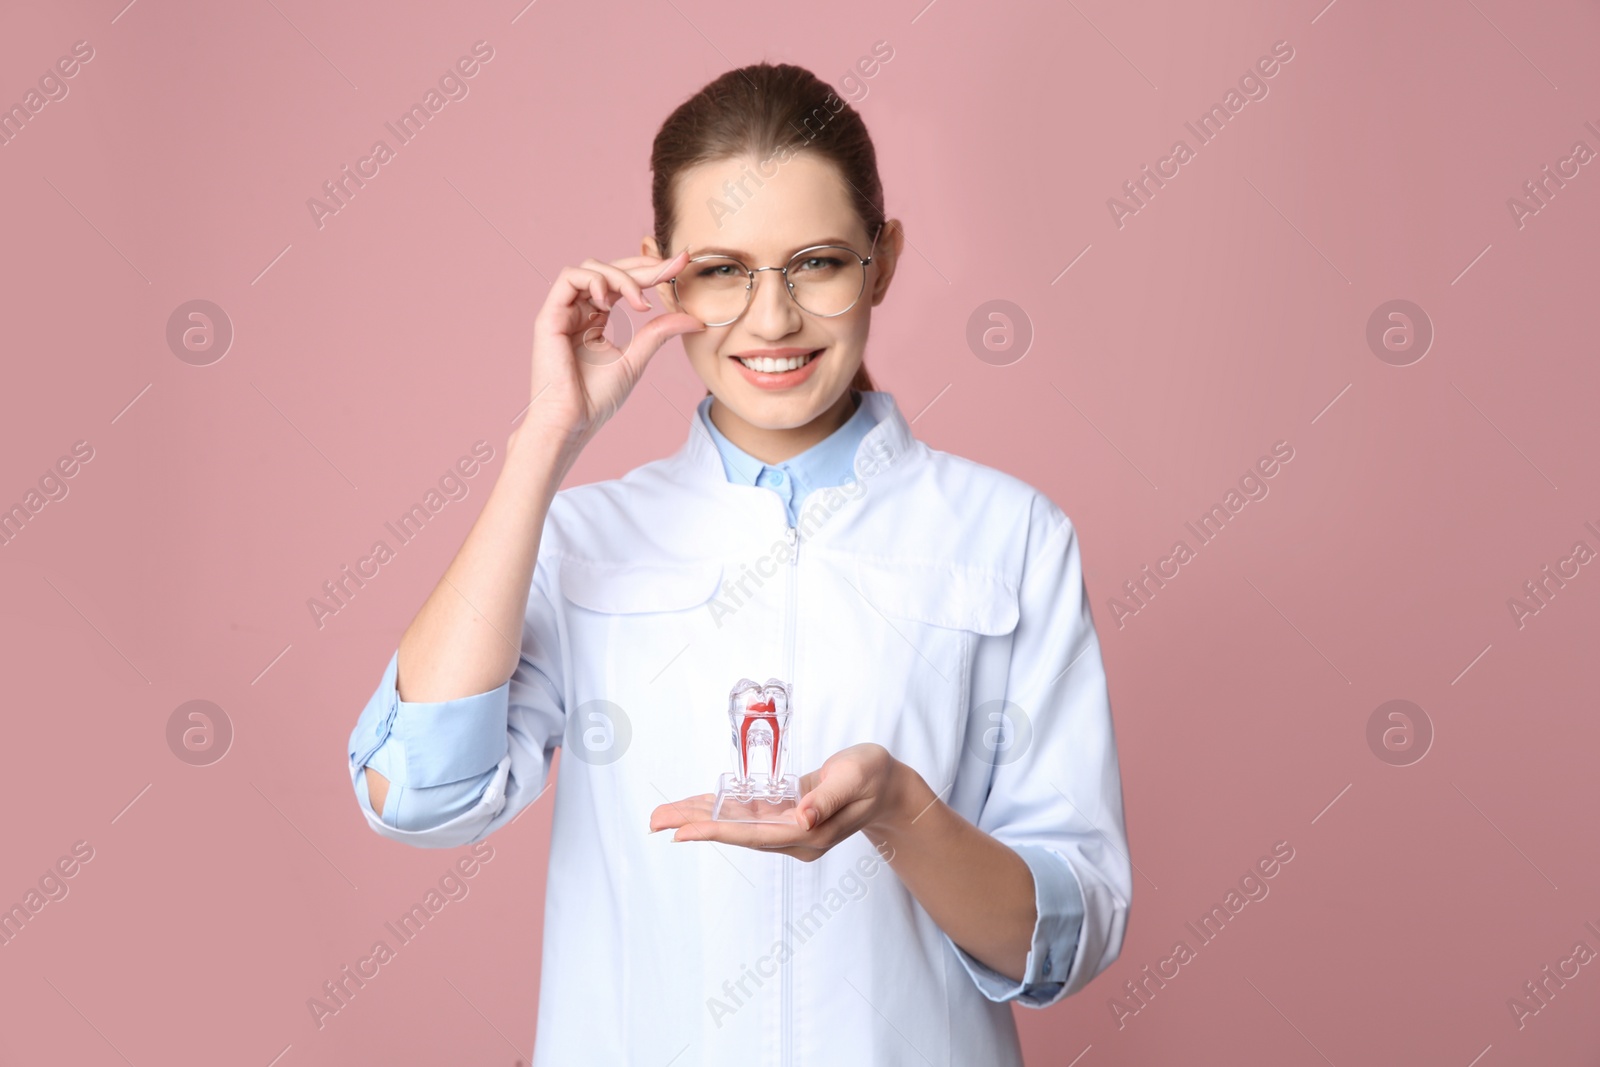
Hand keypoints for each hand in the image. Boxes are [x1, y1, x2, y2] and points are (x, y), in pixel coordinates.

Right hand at [516, 249, 704, 453]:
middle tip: (673, 266)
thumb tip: (695, 319)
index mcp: (595, 319)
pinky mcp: (550, 315)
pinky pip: (569, 277)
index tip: (681, 264)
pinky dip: (594, 281)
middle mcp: (578, 311)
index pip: (624, 284)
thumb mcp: (636, 358)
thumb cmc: (596, 398)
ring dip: (621, 277)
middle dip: (644, 266)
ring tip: (641, 303)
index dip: (652, 271)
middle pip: (610, 270)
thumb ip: (659, 333)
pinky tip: (611, 302)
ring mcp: (563, 311)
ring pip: (591, 268)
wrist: (571, 421)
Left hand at [648, 743, 911, 861]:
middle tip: (655, 822)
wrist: (886, 786)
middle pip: (738, 834)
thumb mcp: (855, 777)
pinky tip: (695, 808)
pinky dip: (720, 811)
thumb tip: (799, 819)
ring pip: (737, 827)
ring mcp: (789, 831)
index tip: (683, 832)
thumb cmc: (872, 776)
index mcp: (811, 833)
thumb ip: (826, 799)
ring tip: (663, 817)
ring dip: (701, 820)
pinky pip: (746, 817)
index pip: (756, 835)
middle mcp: (795, 838)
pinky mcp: (785, 818)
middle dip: (696, 827)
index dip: (718, 832)